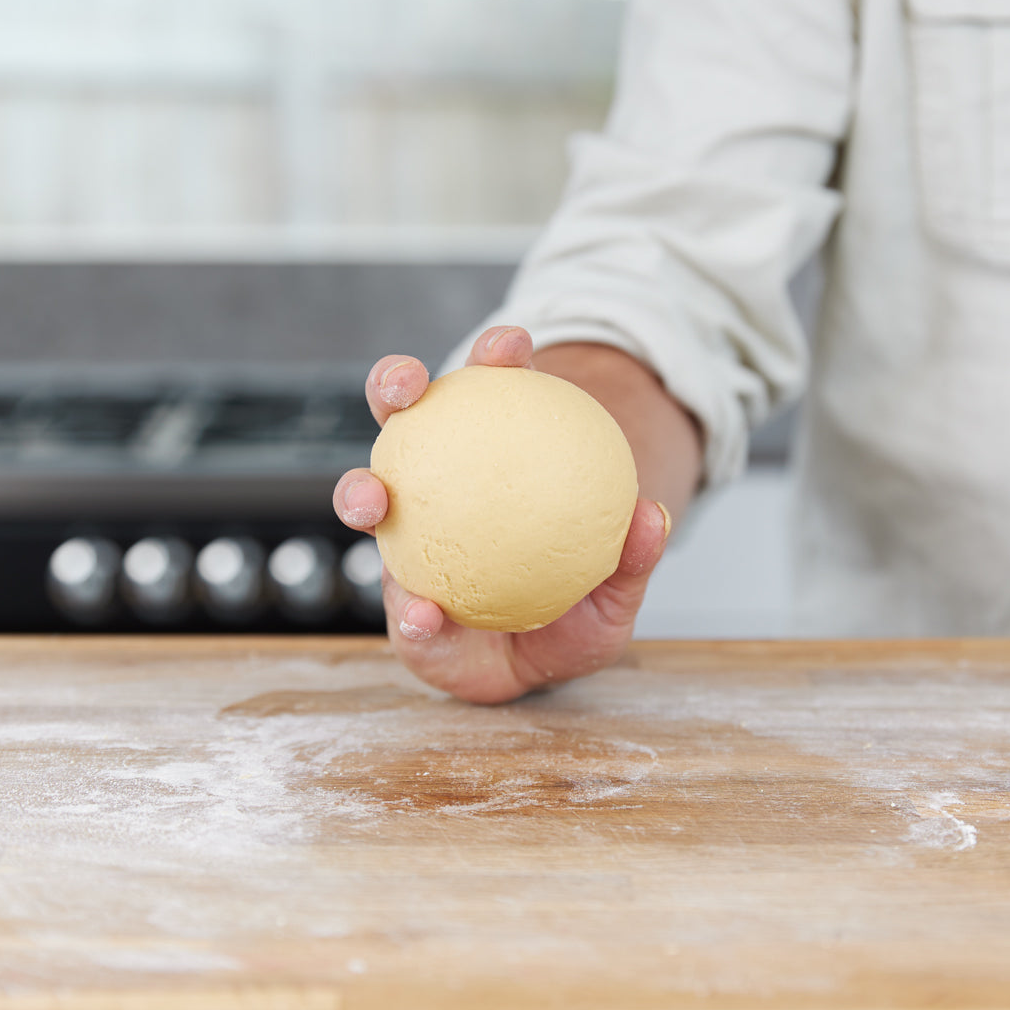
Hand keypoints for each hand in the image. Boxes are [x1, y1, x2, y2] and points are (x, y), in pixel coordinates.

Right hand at [331, 325, 672, 703]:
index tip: (509, 346)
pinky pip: (397, 604)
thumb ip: (631, 558)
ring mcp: (406, 538)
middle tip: (407, 387)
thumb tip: (652, 515)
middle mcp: (435, 486)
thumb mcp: (615, 591)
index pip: (490, 396)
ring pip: (367, 493)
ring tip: (373, 500)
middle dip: (393, 384)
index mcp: (491, 462)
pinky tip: (423, 616)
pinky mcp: (397, 601)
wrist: (542, 663)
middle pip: (405, 418)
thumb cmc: (576, 610)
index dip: (494, 358)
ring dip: (358, 488)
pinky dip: (407, 610)